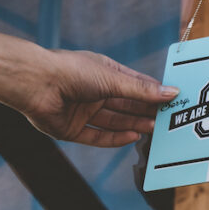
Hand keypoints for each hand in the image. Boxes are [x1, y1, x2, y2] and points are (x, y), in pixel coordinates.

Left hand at [14, 50, 177, 146]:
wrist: (35, 83)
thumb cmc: (72, 71)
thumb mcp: (113, 79)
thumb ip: (141, 90)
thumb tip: (171, 92)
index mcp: (104, 73)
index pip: (135, 84)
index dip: (153, 92)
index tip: (173, 99)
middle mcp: (94, 92)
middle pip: (126, 106)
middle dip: (146, 112)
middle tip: (167, 119)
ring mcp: (83, 111)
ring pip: (114, 122)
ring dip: (134, 125)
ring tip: (154, 128)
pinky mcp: (71, 129)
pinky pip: (97, 137)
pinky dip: (114, 138)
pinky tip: (132, 137)